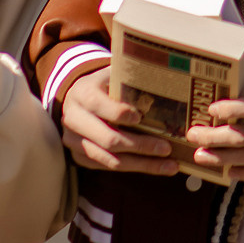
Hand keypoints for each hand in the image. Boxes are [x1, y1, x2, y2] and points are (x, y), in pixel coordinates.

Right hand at [58, 63, 179, 175]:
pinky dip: (134, 168)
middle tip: (166, 148)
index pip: (99, 105)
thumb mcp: (112, 74)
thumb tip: (162, 77)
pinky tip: (156, 166)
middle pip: (108, 139)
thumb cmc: (104, 85)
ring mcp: (74, 141)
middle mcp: (74, 119)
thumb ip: (130, 77)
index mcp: (82, 93)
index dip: (120, 113)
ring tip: (169, 165)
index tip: (141, 117)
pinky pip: (109, 167)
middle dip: (140, 145)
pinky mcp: (79, 157)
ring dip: (142, 164)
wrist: (77, 99)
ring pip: (111, 160)